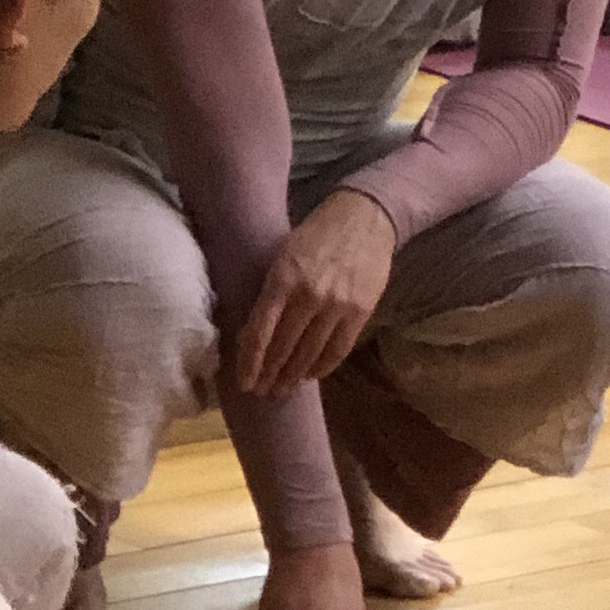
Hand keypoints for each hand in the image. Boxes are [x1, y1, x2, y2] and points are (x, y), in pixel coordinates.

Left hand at [231, 186, 395, 396]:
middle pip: (283, 348)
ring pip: (310, 354)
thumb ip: (269, 293)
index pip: (260, 332)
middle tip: (262, 392)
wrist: (364, 217)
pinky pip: (338, 349)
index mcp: (283, 278)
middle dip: (270, 375)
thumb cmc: (316, 234)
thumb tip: (249, 335)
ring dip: (293, 377)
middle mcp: (309, 295)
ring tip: (283, 389)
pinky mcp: (360, 311)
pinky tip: (311, 374)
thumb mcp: (283, 255)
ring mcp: (337, 305)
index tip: (245, 383)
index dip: (250, 363)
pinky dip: (322, 367)